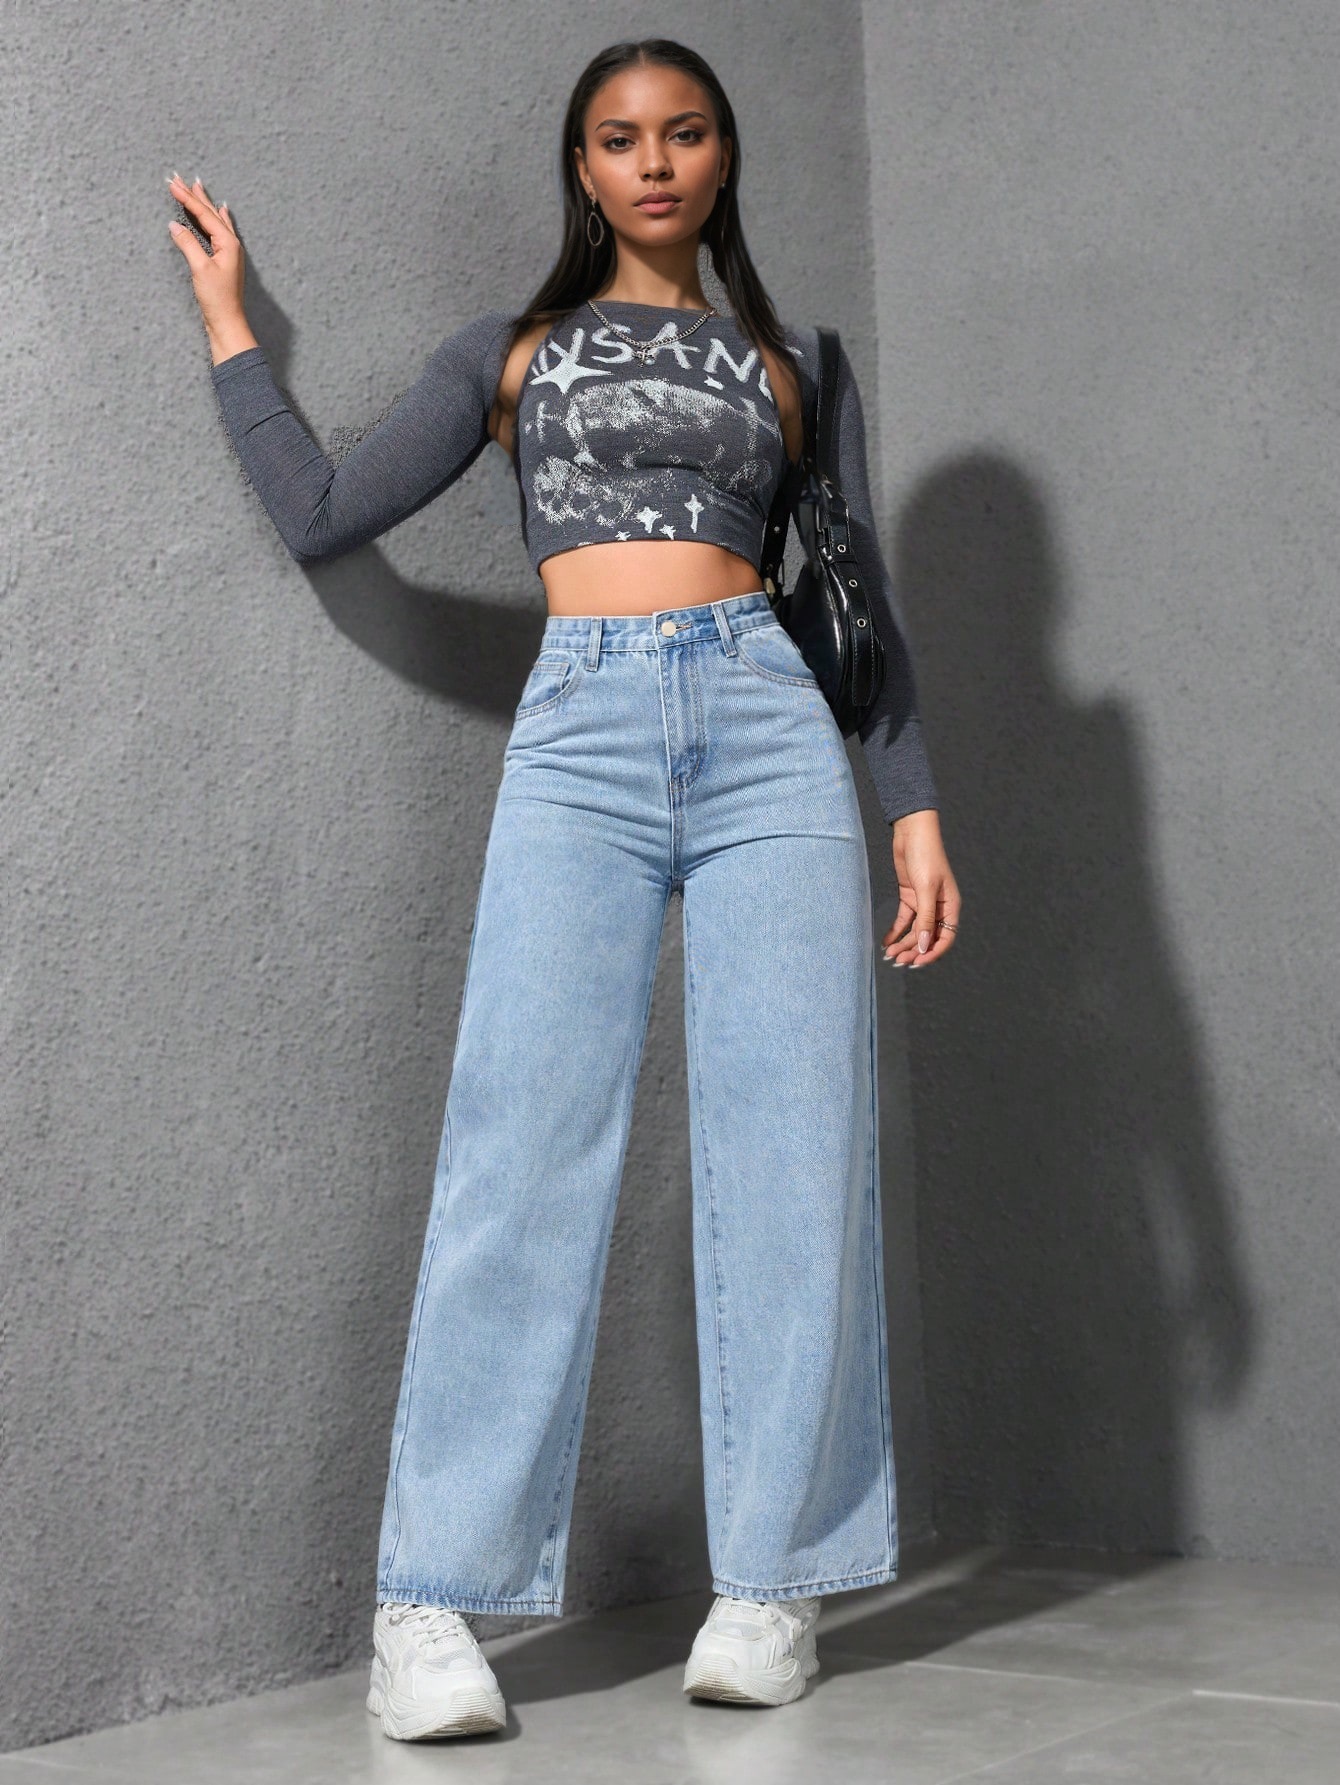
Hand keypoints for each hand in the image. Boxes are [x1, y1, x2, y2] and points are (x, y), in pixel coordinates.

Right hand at [165, 173, 254, 360]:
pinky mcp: (224, 260)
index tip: (171, 183)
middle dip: (195, 194)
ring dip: (204, 202)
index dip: (187, 198)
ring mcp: (229, 252)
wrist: (227, 323)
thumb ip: (187, 244)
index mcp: (228, 243)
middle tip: (179, 176)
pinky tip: (221, 211)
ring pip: (215, 219)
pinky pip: (220, 230)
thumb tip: (175, 225)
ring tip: (197, 185)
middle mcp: (231, 244)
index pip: (204, 214)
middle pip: (210, 212)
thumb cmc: (217, 299)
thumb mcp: (200, 269)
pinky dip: (216, 217)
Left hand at [881, 809, 960, 968]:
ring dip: (903, 943)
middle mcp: (938, 908)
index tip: (916, 963)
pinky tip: (886, 942)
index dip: (932, 953)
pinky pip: (904, 920)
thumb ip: (926, 919)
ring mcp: (923, 903)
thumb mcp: (926, 889)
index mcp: (950, 907)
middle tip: (898, 960)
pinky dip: (896, 932)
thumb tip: (925, 946)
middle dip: (914, 950)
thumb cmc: (926, 856)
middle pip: (928, 937)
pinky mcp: (910, 897)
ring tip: (890, 954)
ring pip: (915, 931)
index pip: (945, 938)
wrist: (912, 833)